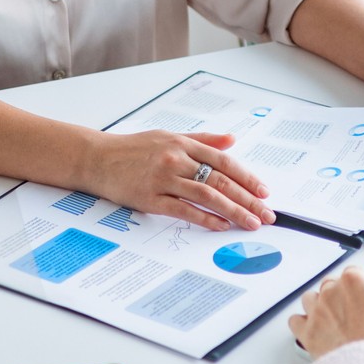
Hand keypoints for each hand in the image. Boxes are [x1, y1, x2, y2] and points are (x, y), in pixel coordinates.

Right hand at [85, 130, 276, 230]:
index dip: (247, 177)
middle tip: (266, 213)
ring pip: (207, 195)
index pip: (223, 161)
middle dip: (248, 198)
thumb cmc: (132, 149)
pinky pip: (184, 210)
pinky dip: (205, 218)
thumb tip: (232, 140)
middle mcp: (175, 159)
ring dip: (233, 210)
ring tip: (250, 222)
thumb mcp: (168, 136)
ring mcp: (163, 179)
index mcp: (182, 143)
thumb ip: (201, 140)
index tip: (264, 191)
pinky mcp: (150, 198)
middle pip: (220, 180)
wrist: (96, 158)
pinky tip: (221, 226)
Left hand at [288, 248, 363, 356]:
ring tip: (338, 323)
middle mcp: (330, 290)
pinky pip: (296, 320)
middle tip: (357, 315)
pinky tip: (318, 329)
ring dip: (321, 306)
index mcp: (352, 279)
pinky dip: (305, 322)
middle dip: (342, 296)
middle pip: (332, 284)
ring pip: (312, 298)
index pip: (354, 273)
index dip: (363, 288)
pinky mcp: (306, 331)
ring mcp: (316, 310)